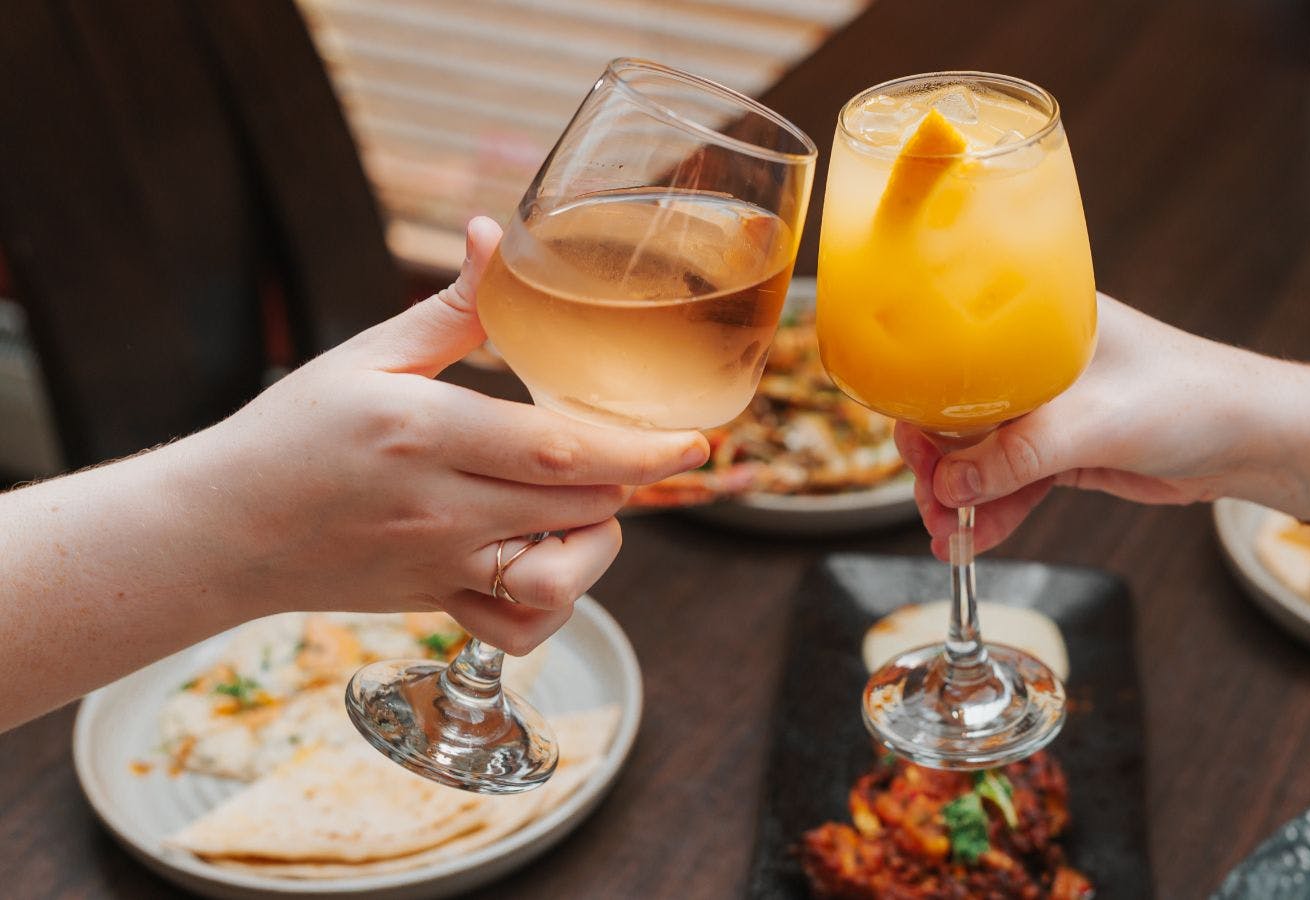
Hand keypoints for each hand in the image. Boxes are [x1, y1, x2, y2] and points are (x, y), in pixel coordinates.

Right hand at [180, 217, 707, 652]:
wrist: (220, 528)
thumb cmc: (294, 431)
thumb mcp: (368, 356)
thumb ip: (452, 307)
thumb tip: (494, 233)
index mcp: (424, 431)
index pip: (558, 449)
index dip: (639, 449)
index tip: (695, 439)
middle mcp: (437, 505)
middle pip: (576, 504)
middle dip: (623, 478)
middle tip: (619, 448)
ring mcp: (437, 563)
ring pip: (558, 575)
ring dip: (594, 541)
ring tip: (579, 505)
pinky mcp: (433, 602)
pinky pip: (517, 627)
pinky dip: (552, 603)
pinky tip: (544, 559)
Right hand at [896, 293, 1269, 558]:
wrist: (1258, 440)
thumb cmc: (1192, 398)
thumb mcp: (1095, 421)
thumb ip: (1018, 455)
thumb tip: (950, 484)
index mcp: (1043, 325)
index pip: (963, 357)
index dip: (928, 401)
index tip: (911, 444)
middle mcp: (1041, 364)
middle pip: (966, 412)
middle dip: (941, 462)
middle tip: (929, 502)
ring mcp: (1056, 410)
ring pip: (988, 456)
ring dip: (963, 497)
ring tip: (946, 536)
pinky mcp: (1070, 452)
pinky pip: (1016, 483)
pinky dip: (993, 512)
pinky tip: (971, 539)